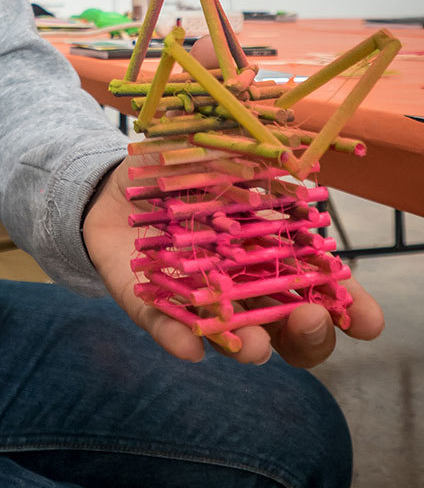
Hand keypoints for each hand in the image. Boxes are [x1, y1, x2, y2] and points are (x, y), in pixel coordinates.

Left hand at [82, 156, 383, 366]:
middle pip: (288, 328)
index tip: (368, 321)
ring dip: (248, 345)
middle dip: (307, 333)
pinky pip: (164, 327)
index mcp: (272, 254)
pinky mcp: (150, 303)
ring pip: (233, 336)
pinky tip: (190, 349)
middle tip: (311, 318)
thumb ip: (254, 153)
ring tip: (255, 346)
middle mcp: (243, 287)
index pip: (319, 288)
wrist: (119, 185)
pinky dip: (178, 339)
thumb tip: (285, 139)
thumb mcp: (222, 151)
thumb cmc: (185, 170)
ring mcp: (199, 299)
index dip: (347, 308)